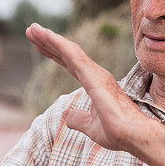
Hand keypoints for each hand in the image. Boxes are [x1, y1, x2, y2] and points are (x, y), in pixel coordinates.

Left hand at [25, 23, 150, 151]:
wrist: (133, 137)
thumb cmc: (118, 133)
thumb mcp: (90, 126)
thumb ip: (79, 120)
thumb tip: (70, 117)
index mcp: (93, 84)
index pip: (69, 64)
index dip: (53, 53)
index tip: (38, 45)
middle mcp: (95, 75)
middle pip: (67, 54)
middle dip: (48, 42)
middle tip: (31, 30)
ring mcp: (95, 74)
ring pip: (69, 50)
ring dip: (50, 38)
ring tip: (33, 28)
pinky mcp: (94, 76)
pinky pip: (73, 56)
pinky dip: (59, 44)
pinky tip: (46, 36)